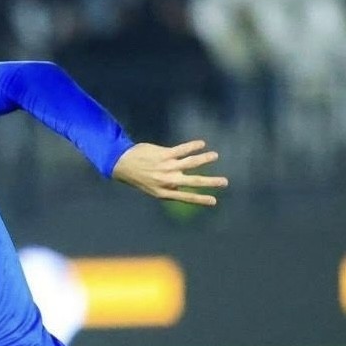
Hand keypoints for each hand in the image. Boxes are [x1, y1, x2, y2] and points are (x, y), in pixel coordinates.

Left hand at [112, 140, 227, 206]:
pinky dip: (193, 146)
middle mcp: (167, 180)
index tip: (214, 201)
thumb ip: (166, 188)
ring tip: (215, 156)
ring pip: (190, 162)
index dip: (200, 199)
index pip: (185, 197)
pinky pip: (182, 149)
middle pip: (193, 181)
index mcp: (163, 192)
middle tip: (224, 182)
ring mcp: (166, 166)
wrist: (120, 163)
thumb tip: (180, 187)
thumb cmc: (137, 176)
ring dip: (204, 159)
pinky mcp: (164, 154)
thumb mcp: (151, 188)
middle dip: (210, 182)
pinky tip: (202, 144)